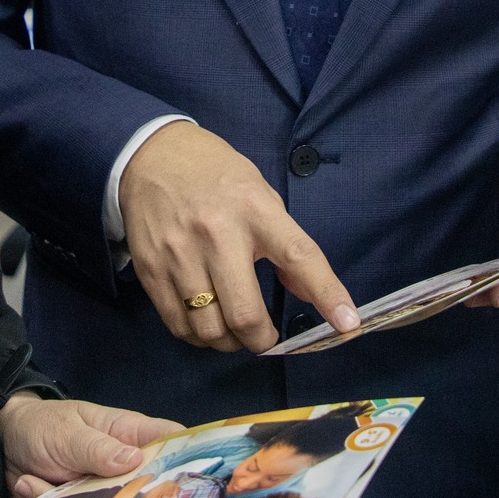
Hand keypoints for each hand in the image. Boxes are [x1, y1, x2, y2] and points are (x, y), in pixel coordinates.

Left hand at [0, 394, 180, 497]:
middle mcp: (121, 465)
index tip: (183, 479)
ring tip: (52, 481)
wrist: (2, 443)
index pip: (170, 440)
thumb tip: (136, 461)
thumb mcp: (67, 431)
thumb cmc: (40, 425)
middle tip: (97, 492)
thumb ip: (98, 447)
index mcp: (127, 434)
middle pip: (148, 489)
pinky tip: (33, 483)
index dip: (184, 458)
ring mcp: (101, 491)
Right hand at [118, 122, 357, 352]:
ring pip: (210, 328)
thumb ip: (284, 242)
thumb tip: (307, 292)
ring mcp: (179, 253)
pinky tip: (206, 324)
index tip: (348, 324)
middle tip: (265, 336)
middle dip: (262, 339)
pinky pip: (178, 325)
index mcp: (254, 208)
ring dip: (229, 342)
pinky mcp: (151, 269)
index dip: (327, 294)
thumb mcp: (260, 194)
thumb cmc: (216, 175)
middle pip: (245, 313)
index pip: (299, 256)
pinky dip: (198, 337)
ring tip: (234, 331)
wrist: (151, 155)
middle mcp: (217, 233)